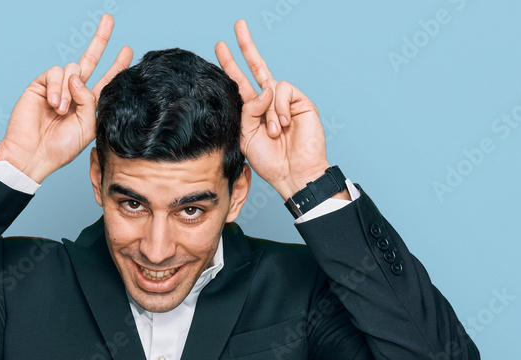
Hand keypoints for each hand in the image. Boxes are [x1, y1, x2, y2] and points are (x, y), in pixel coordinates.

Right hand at [0, 14, 132, 182]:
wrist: (34, 153)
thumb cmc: (61, 146)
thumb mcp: (86, 127)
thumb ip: (89, 101)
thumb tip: (77, 78)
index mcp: (88, 104)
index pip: (106, 80)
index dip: (117, 65)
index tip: (128, 50)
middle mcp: (74, 92)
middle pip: (90, 60)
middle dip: (100, 40)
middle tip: (109, 19)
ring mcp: (58, 87)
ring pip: (72, 69)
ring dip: (69, 89)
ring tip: (61, 110)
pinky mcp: (41, 84)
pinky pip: (55, 72)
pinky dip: (57, 86)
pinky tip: (53, 103)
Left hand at [216, 20, 331, 199]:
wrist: (292, 172)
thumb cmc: (269, 160)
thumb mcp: (246, 135)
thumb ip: (248, 110)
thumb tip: (264, 89)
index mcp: (253, 111)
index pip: (239, 82)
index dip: (230, 65)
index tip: (220, 46)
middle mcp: (268, 102)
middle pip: (257, 67)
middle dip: (247, 46)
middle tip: (238, 25)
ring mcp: (285, 101)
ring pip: (269, 85)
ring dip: (268, 111)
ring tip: (274, 132)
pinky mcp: (300, 101)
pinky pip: (283, 90)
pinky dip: (279, 107)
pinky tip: (284, 124)